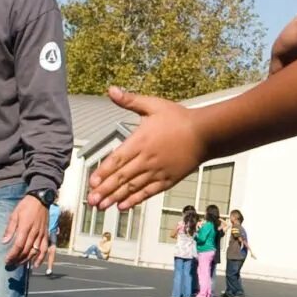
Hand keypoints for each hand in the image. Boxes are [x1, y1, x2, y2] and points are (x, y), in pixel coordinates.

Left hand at [1, 194, 50, 267]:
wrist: (40, 200)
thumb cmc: (26, 206)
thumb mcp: (14, 214)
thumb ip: (10, 229)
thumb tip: (4, 241)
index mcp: (25, 228)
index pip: (18, 246)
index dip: (12, 255)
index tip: (7, 260)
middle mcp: (34, 233)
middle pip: (26, 251)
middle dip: (17, 259)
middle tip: (11, 264)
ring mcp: (41, 235)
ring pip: (35, 252)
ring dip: (27, 260)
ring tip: (19, 265)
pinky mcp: (46, 235)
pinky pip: (45, 249)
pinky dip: (41, 258)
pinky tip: (35, 265)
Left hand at [87, 86, 207, 210]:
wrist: (205, 133)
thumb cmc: (180, 119)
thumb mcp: (153, 105)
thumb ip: (130, 100)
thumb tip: (111, 90)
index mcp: (140, 141)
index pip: (117, 159)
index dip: (103, 172)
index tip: (91, 182)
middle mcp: (146, 159)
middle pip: (121, 177)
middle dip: (104, 190)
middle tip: (90, 201)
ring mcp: (157, 171)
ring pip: (132, 187)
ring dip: (115, 198)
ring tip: (102, 206)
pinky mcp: (167, 180)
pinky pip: (148, 192)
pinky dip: (135, 200)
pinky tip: (124, 206)